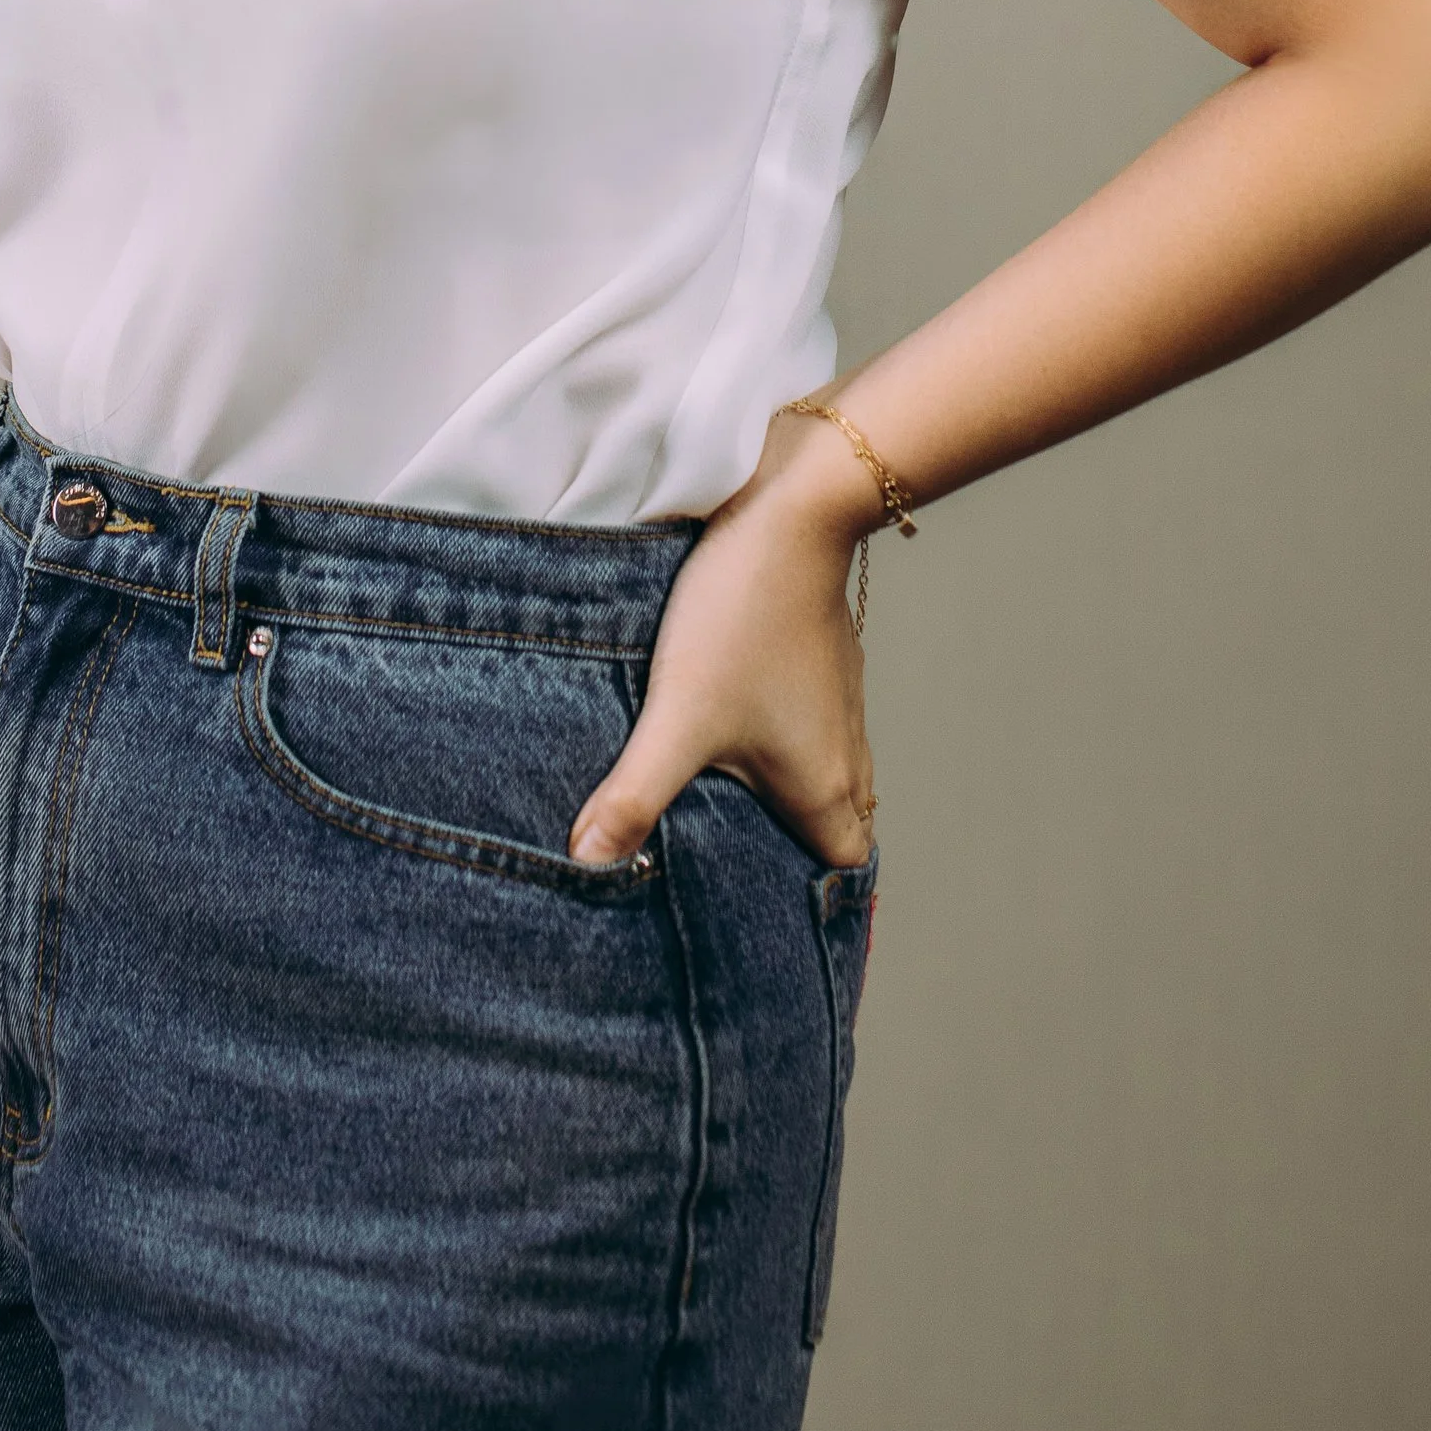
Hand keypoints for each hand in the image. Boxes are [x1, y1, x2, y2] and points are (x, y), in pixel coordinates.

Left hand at [569, 413, 876, 869]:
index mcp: (825, 785)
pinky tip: (730, 734)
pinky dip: (780, 746)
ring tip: (723, 813)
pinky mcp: (819, 661)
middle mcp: (845, 752)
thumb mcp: (678, 714)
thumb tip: (586, 865)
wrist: (788, 510)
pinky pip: (809, 727)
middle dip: (791, 857)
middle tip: (731, 873)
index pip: (842, 871)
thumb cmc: (742, 618)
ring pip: (823, 774)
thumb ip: (635, 794)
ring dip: (785, 797)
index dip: (814, 904)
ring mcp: (836, 703)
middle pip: (834, 828)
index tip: (768, 920)